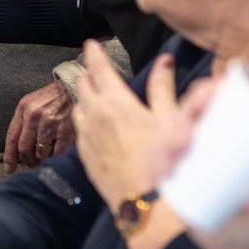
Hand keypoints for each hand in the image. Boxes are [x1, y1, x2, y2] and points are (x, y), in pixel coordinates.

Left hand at [3, 79, 74, 171]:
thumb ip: (25, 121)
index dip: (9, 156)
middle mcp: (34, 115)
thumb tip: (19, 150)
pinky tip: (60, 149)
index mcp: (24, 107)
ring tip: (50, 150)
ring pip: (41, 153)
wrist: (77, 87)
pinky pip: (56, 154)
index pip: (12, 136)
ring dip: (44, 157)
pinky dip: (57, 156)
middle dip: (28, 160)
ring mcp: (50, 123)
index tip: (10, 168)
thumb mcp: (35, 101)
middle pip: (24, 149)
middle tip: (34, 163)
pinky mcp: (65, 131)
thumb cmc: (55, 97)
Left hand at [74, 40, 176, 208]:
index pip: (99, 68)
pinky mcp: (86, 156)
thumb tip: (165, 60)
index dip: (94, 53)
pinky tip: (95, 125)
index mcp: (116, 102)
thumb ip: (163, 87)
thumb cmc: (164, 162)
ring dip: (85, 97)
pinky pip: (80, 130)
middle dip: (88, 73)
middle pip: (84, 85)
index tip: (90, 44)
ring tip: (94, 94)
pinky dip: (85, 120)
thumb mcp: (170, 119)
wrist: (147, 204)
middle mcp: (96, 116)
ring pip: (79, 107)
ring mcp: (88, 137)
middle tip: (94, 67)